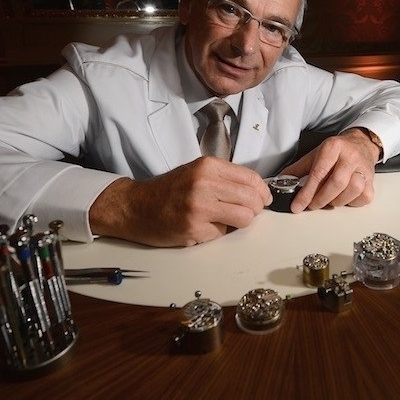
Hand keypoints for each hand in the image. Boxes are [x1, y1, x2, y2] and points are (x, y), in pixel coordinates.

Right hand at [88, 157, 271, 246]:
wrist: (136, 207)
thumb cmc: (168, 190)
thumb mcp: (196, 171)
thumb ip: (225, 178)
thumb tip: (257, 191)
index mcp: (208, 166)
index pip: (251, 178)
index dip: (263, 191)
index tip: (264, 198)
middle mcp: (204, 184)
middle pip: (252, 199)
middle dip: (256, 209)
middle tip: (249, 212)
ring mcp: (199, 207)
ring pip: (244, 218)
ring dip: (241, 222)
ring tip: (227, 220)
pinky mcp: (194, 229)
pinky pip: (224, 233)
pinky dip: (219, 232)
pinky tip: (205, 227)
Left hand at [279, 128, 379, 212]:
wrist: (361, 143)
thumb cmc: (336, 151)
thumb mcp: (316, 154)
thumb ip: (298, 169)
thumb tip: (280, 181)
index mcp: (333, 147)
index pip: (318, 172)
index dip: (306, 192)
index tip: (297, 205)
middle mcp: (350, 156)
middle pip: (337, 183)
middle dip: (321, 199)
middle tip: (312, 205)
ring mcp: (363, 168)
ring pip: (353, 190)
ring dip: (337, 201)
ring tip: (329, 200)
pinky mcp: (372, 181)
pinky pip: (364, 197)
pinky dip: (352, 202)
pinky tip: (344, 198)